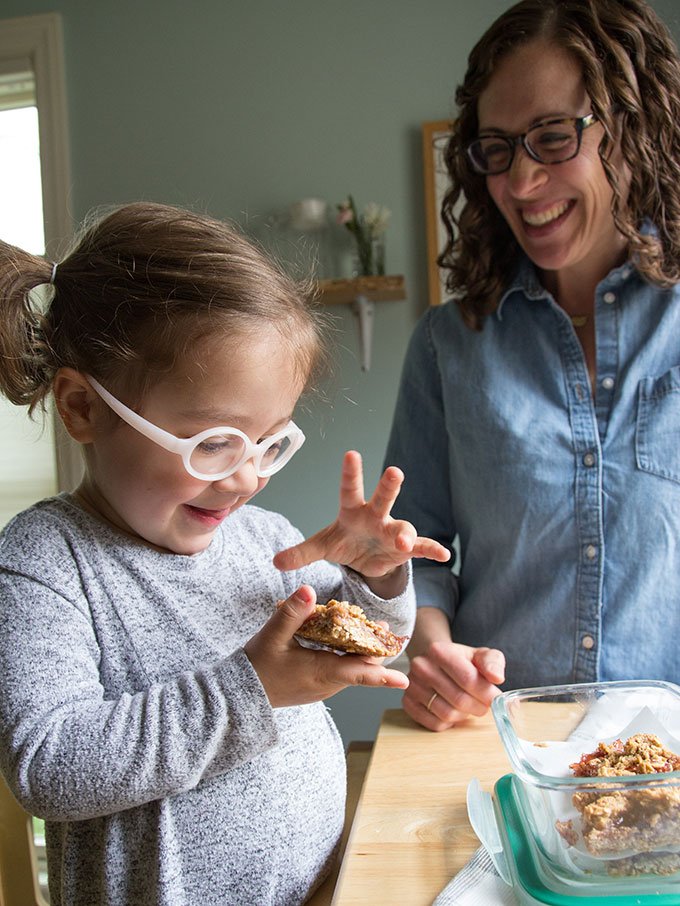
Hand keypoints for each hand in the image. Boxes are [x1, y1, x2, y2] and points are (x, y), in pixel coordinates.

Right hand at [243, 585, 408, 707]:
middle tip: (384, 628)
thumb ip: (291, 613)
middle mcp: (327, 684)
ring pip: (351, 668)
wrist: (241, 693)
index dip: (383, 676)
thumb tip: (308, 590)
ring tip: (371, 629)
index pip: (359, 674)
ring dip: (361, 650)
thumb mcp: (272, 636)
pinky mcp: (316, 684)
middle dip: (375, 648)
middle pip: (360, 667)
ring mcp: (322, 687)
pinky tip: (345, 639)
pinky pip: (339, 670)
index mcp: (321, 673)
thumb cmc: (257, 667)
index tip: (405, 679)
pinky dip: (347, 655)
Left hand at [273, 451, 449, 590]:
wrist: (366, 559)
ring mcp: (392, 530)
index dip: (351, 472)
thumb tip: (275, 561)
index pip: (350, 488)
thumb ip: (301, 552)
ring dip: (404, 534)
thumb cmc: (345, 541)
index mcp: (352, 510)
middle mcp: (375, 515)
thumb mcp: (322, 546)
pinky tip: (445, 554)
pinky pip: (422, 547)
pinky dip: (432, 550)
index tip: (351, 453)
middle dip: (388, 486)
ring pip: (402, 527)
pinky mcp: (405, 549)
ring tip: (403, 542)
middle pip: (383, 497)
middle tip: (394, 471)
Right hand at [403, 640, 504, 730]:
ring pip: (447, 714)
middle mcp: (421, 666)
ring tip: (468, 706)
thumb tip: (496, 677)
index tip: (495, 697)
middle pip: (458, 699)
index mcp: (439, 650)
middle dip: (478, 707)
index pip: (467, 679)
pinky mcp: (408, 703)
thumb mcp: (481, 655)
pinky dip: (449, 723)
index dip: (486, 693)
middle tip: (484, 704)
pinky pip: (435, 724)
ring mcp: (412, 686)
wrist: (438, 664)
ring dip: (464, 715)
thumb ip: (493, 663)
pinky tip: (453, 710)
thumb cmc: (462, 661)